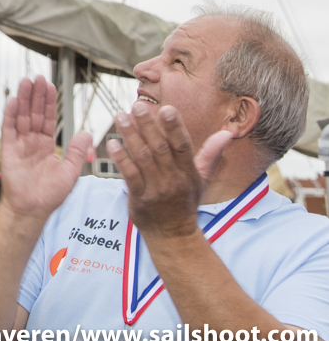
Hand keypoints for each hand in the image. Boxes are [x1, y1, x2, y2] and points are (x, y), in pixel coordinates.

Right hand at [0, 76, 92, 222]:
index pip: (49, 119)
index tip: (50, 85)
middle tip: (39, 77)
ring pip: (22, 116)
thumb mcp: (70, 172)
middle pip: (35, 113)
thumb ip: (77, 152)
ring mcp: (20, 144)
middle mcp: (32, 141)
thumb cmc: (50, 195)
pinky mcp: (8, 150)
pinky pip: (9, 129)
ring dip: (24, 99)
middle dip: (37, 95)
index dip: (50, 102)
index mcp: (47, 145)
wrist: (33, 209)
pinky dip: (11, 114)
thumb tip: (86, 132)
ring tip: (27, 81)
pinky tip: (14, 100)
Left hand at [109, 102, 231, 238]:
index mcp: (189, 173)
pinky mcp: (140, 198)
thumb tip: (227, 133)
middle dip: (148, 125)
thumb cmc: (186, 202)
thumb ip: (210, 154)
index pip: (182, 146)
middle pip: (160, 148)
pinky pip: (129, 176)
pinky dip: (121, 159)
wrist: (173, 235)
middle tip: (136, 105)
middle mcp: (174, 180)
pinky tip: (112, 143)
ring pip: (143, 158)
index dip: (175, 127)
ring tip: (120, 116)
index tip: (167, 108)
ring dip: (130, 136)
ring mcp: (157, 189)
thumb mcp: (202, 179)